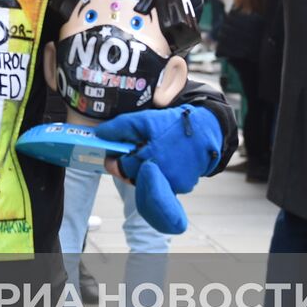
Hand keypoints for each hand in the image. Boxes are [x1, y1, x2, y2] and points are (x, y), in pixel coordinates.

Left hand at [94, 106, 223, 234]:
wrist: (206, 132)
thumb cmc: (174, 125)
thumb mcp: (144, 120)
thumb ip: (120, 127)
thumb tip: (100, 133)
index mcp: (148, 155)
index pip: (121, 167)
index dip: (113, 162)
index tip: (111, 156)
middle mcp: (159, 172)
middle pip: (132, 177)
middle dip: (127, 168)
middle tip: (128, 156)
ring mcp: (171, 182)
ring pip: (147, 183)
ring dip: (143, 172)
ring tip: (148, 157)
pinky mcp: (181, 186)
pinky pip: (162, 186)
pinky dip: (158, 176)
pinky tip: (162, 163)